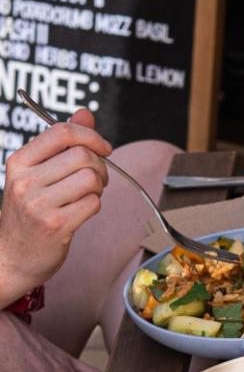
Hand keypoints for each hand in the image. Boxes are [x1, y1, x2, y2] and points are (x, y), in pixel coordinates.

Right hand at [0, 109, 110, 306]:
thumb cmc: (28, 213)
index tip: (103, 147)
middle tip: (97, 178)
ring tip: (89, 194)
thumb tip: (85, 113)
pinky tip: (82, 211)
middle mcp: (26, 181)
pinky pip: (93, 203)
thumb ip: (61, 143)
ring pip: (91, 179)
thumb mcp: (35, 174)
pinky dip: (95, 205)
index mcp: (19, 162)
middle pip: (82, 155)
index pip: (61, 132)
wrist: (12, 258)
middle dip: (100, 165)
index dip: (90, 135)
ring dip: (99, 186)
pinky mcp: (56, 225)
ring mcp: (39, 204)